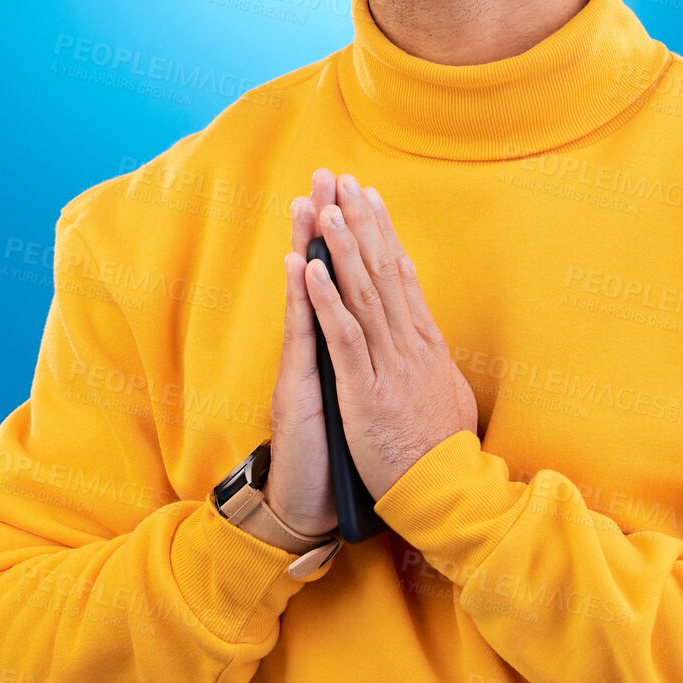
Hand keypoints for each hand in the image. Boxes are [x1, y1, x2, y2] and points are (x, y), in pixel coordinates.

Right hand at [262, 169, 342, 536]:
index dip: (352, 241)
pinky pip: (301, 338)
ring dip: (308, 245)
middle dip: (328, 224)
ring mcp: (304, 366)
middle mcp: (316, 350)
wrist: (310, 507)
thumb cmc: (339, 456)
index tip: (358, 197)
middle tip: (328, 175)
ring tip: (309, 200)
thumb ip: (366, 368)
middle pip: (323, 277)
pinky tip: (299, 265)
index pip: (345, 284)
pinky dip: (302, 300)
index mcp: (339, 351)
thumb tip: (385, 343)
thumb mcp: (363, 403)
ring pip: (307, 295)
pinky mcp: (297, 390)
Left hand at [300, 169, 479, 502]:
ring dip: (341, 249)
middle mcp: (409, 345)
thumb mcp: (447, 396)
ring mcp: (388, 365)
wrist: (447, 493)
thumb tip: (432, 344)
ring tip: (325, 209)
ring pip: (362, 295)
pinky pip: (344, 336)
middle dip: (361, 224)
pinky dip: (326, 300)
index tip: (370, 200)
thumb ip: (434, 366)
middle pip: (382, 272)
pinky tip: (311, 270)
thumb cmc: (443, 452)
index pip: (402, 276)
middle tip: (345, 182)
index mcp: (425, 345)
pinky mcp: (367, 390)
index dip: (383, 235)